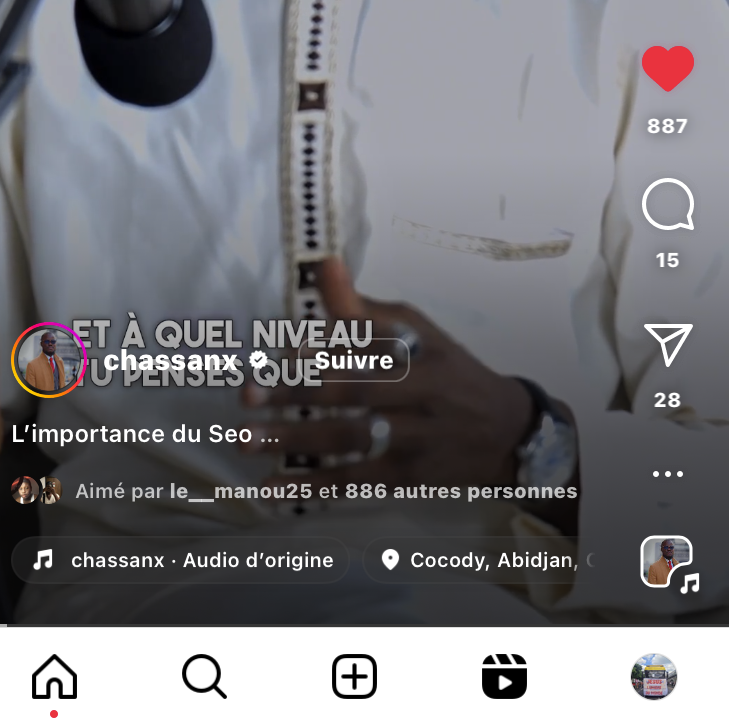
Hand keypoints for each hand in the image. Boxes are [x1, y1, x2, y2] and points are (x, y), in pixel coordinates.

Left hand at [239, 257, 535, 494]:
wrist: (504, 432)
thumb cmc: (447, 372)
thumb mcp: (418, 332)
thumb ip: (365, 308)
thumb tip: (323, 264)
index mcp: (420, 351)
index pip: (372, 340)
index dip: (330, 341)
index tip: (284, 343)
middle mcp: (420, 394)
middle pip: (356, 391)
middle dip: (298, 391)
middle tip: (247, 395)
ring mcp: (415, 440)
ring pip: (352, 438)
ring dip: (296, 439)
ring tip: (246, 439)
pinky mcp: (408, 477)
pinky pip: (357, 481)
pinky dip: (314, 484)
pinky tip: (273, 486)